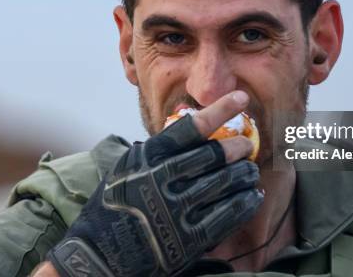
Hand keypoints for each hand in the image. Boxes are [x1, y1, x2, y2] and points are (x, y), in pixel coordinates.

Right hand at [48, 91, 263, 276]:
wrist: (99, 254)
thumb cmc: (117, 203)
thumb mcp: (129, 167)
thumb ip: (160, 148)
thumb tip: (199, 126)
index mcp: (147, 158)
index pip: (191, 128)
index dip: (220, 110)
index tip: (241, 98)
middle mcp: (161, 181)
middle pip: (214, 155)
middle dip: (238, 146)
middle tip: (246, 145)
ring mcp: (176, 211)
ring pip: (226, 183)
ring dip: (245, 173)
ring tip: (250, 169)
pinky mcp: (188, 240)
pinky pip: (228, 215)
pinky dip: (246, 202)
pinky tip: (252, 195)